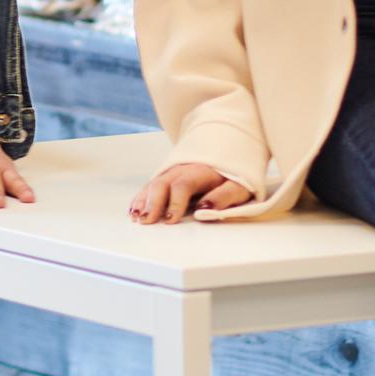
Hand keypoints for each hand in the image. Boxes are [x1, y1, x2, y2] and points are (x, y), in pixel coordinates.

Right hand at [130, 164, 253, 223]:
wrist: (230, 154)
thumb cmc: (235, 177)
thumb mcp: (239, 187)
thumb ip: (223, 198)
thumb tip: (204, 210)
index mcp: (201, 171)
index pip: (183, 185)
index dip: (175, 203)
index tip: (171, 219)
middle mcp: (182, 170)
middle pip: (162, 183)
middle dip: (153, 203)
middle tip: (147, 221)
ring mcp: (172, 172)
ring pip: (153, 184)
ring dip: (143, 201)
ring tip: (136, 218)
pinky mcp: (168, 177)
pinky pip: (150, 186)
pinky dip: (141, 198)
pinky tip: (134, 210)